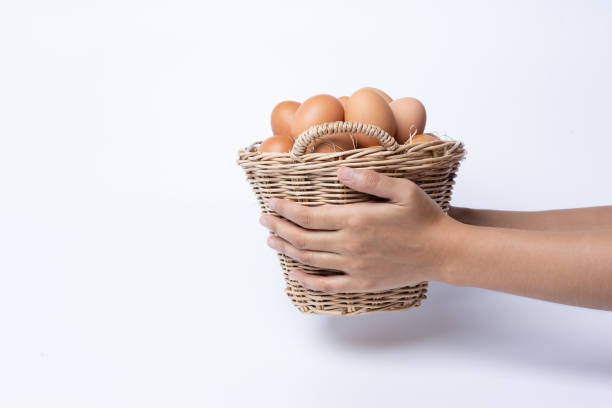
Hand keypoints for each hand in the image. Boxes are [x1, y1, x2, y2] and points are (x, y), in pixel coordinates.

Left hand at [259, 167, 461, 292]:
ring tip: (272, 241)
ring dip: (287, 250)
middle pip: (303, 238)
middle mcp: (350, 244)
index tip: (271, 203)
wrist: (444, 252)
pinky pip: (328, 285)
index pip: (309, 215)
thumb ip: (369, 179)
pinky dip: (307, 280)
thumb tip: (340, 170)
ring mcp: (355, 266)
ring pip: (310, 259)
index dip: (285, 210)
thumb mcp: (402, 189)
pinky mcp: (362, 283)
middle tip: (264, 221)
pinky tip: (294, 273)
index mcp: (356, 219)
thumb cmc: (425, 218)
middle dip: (279, 228)